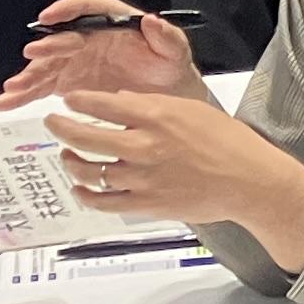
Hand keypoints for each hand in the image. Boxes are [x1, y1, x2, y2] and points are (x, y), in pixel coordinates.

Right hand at [0, 0, 213, 112]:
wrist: (165, 97)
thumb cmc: (169, 68)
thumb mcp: (175, 51)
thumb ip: (166, 36)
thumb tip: (152, 21)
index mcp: (112, 23)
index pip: (86, 8)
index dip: (67, 10)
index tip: (51, 16)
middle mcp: (87, 39)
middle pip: (61, 38)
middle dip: (46, 47)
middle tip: (34, 54)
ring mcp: (73, 61)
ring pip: (45, 66)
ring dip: (27, 77)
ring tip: (12, 90)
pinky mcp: (65, 83)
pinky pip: (39, 87)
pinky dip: (21, 96)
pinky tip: (5, 103)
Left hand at [39, 88, 303, 264]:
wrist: (250, 181)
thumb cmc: (230, 144)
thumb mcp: (193, 109)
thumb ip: (154, 105)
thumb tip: (121, 99)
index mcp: (158, 116)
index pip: (103, 104)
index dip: (79, 101)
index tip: (69, 100)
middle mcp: (144, 146)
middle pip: (84, 136)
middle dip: (61, 128)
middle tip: (53, 123)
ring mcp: (142, 177)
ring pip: (88, 171)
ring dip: (71, 162)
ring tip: (67, 157)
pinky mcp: (145, 203)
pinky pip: (102, 201)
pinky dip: (86, 195)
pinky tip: (81, 188)